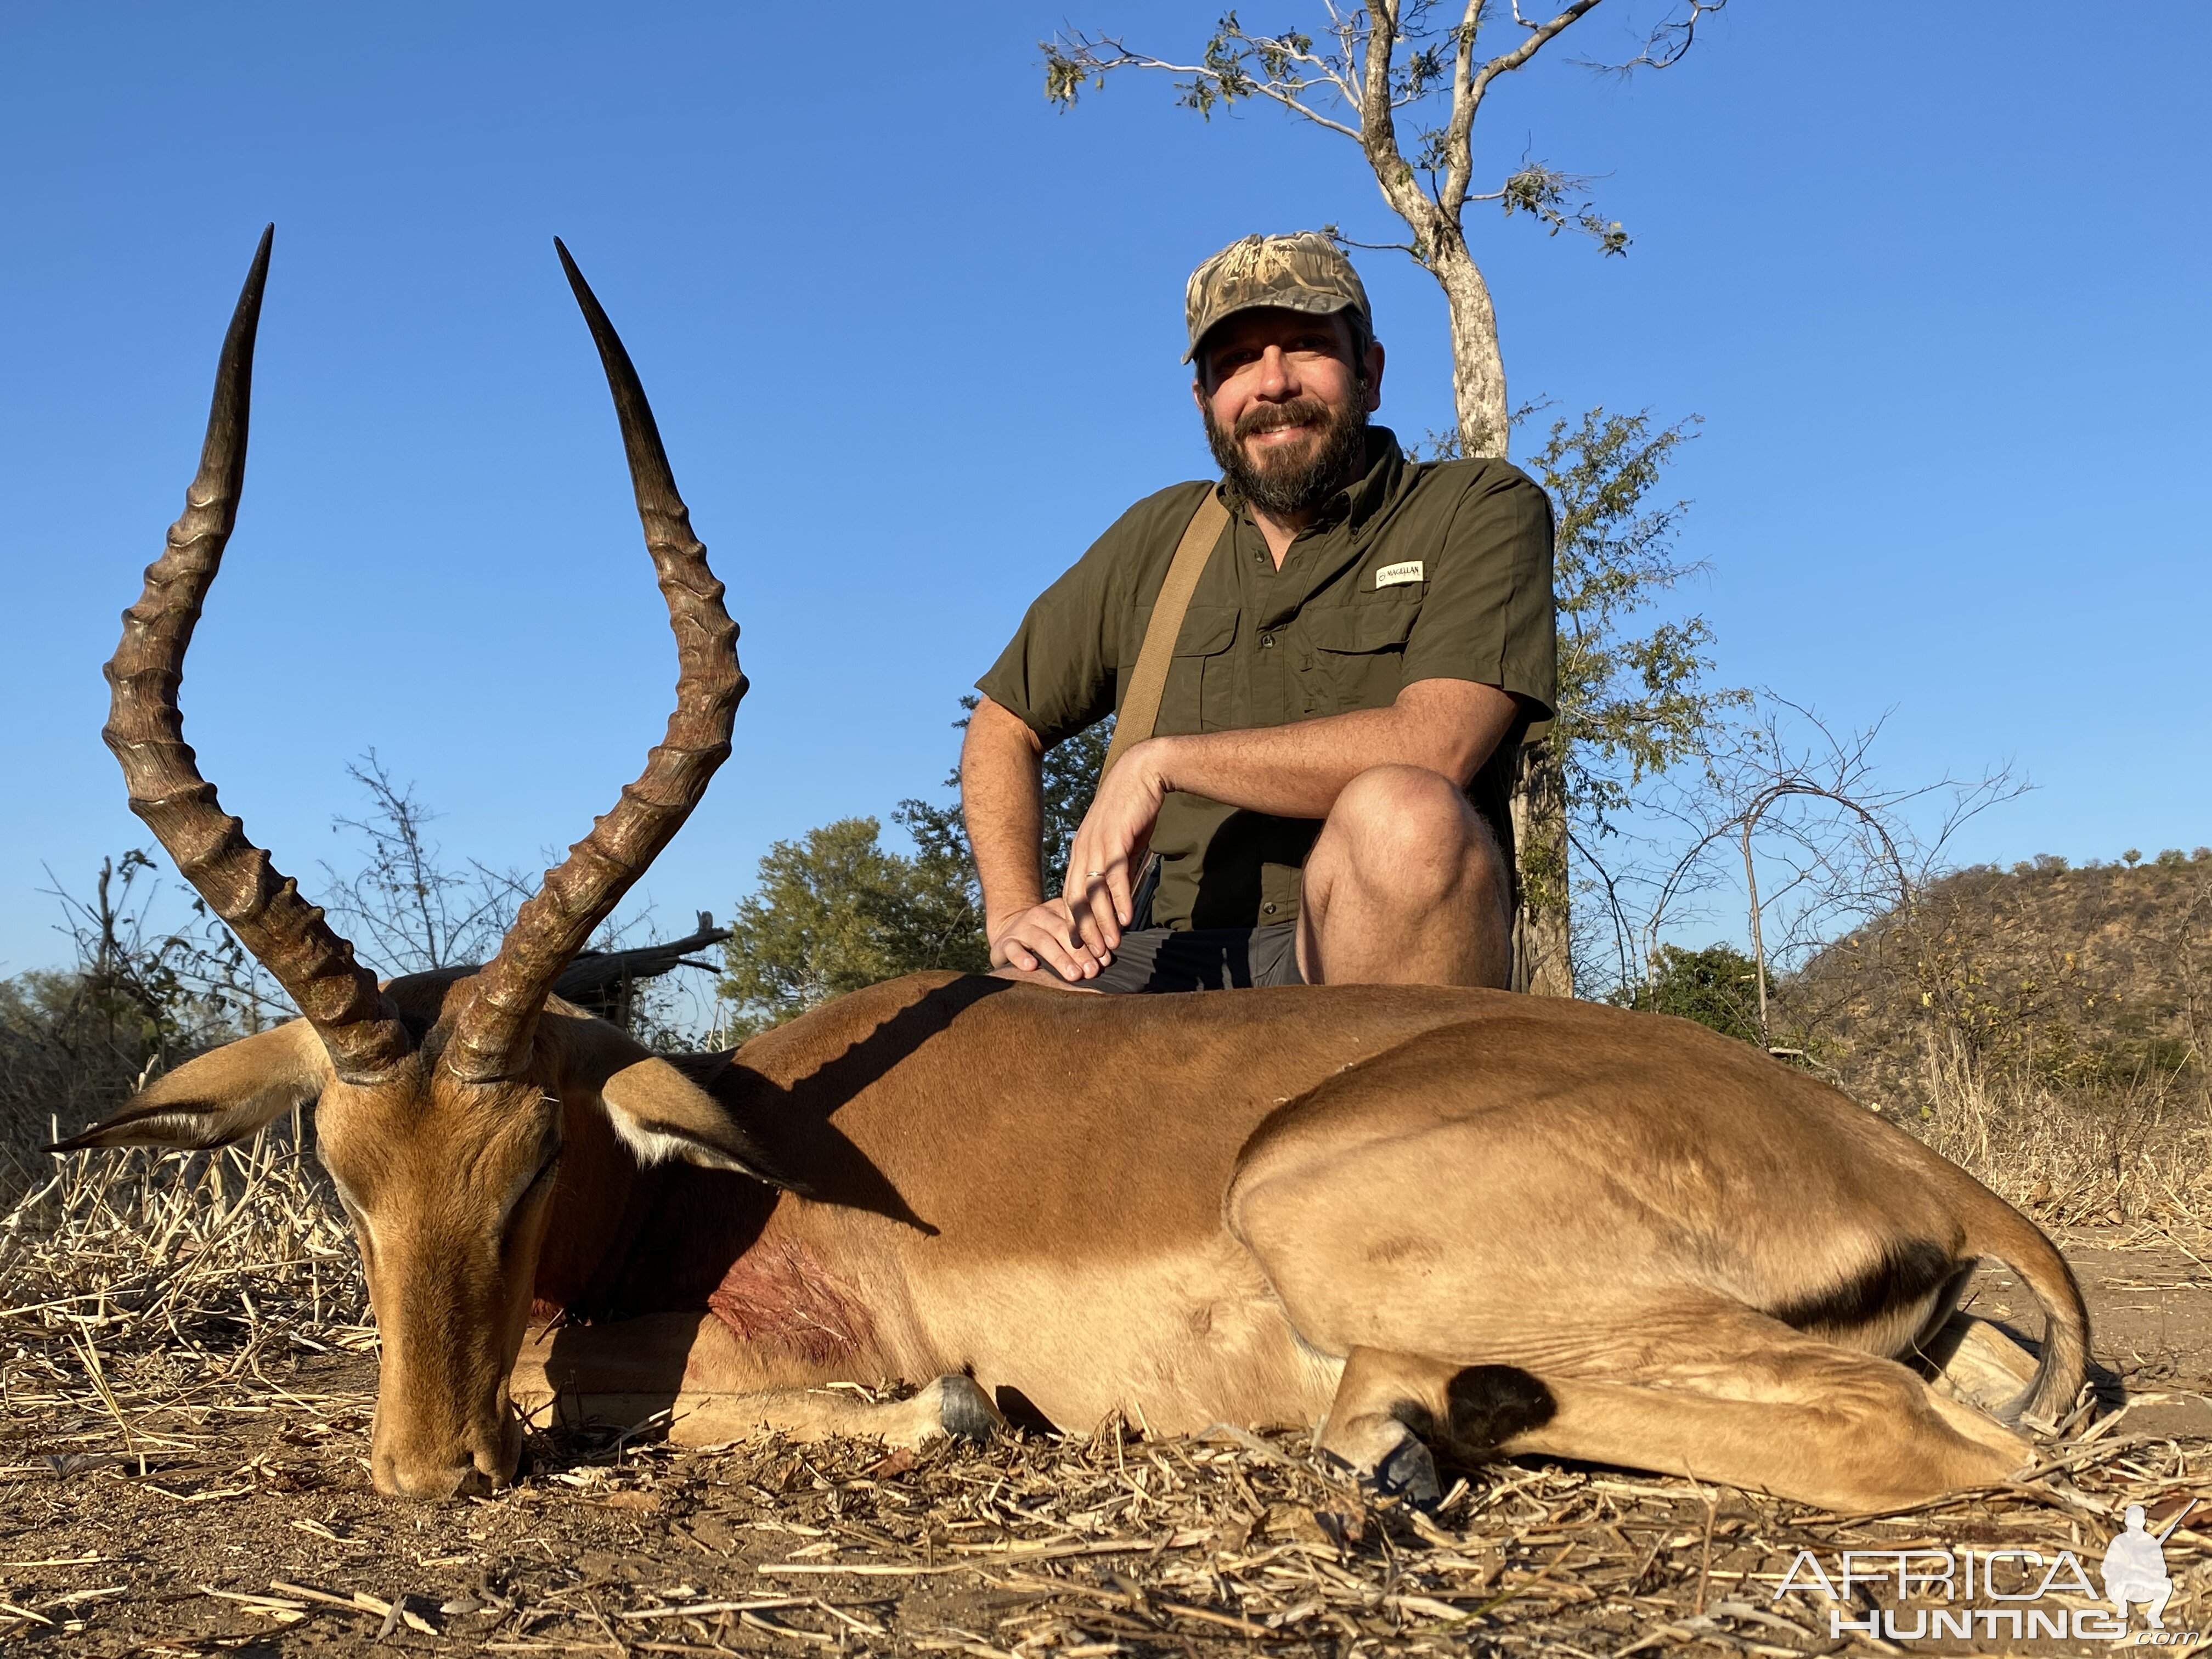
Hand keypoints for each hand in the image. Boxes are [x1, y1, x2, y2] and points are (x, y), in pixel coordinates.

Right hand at [988, 897, 1111, 981]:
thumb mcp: (1062, 934)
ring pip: (1041, 941)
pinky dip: (1021, 957)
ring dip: (1059, 958)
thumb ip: (1083, 942)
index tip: (1105, 959)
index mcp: (1058, 910)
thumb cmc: (1045, 940)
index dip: (1093, 940)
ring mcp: (1021, 928)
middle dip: (1080, 953)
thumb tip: (1107, 959)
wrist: (1008, 936)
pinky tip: (1031, 966)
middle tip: (1092, 971)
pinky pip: (1013, 948)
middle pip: (1062, 932)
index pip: (1077, 923)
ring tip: (1074, 975)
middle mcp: (1040, 915)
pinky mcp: (1005, 942)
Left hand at [1063, 738, 1169, 956]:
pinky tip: (1126, 918)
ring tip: (1110, 946)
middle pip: (1078, 898)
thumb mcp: (1121, 843)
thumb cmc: (1133, 808)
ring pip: (1094, 892)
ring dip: (1102, 922)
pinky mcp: (1115, 839)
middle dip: (1085, 930)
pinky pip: (1115, 875)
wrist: (1143, 772)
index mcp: (1081, 851)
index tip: (1080, 946)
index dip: (1074, 921)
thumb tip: (1120, 895)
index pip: (1072, 894)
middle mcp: (1083, 849)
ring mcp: (1097, 844)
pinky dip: (1119, 899)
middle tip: (1092, 957)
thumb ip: (1118, 868)